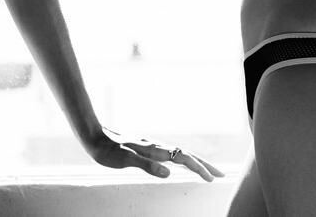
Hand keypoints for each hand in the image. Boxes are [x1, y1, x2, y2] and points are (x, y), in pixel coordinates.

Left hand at [87, 127, 223, 181]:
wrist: (94, 136)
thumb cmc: (108, 150)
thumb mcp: (126, 160)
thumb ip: (147, 166)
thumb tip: (169, 173)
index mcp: (154, 149)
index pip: (182, 158)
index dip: (198, 168)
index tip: (211, 178)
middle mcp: (156, 146)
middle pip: (186, 154)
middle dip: (204, 164)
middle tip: (221, 175)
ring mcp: (152, 146)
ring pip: (179, 153)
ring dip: (195, 162)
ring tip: (207, 170)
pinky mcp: (146, 148)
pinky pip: (170, 154)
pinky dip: (182, 159)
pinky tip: (181, 163)